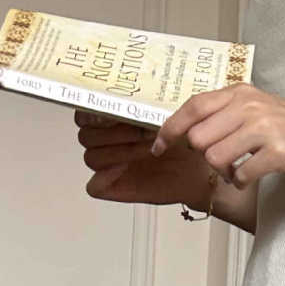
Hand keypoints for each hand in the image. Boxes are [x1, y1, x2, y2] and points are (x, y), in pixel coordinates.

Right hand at [73, 110, 215, 208]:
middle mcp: (106, 143)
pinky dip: (105, 176)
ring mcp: (108, 166)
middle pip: (86, 136)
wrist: (200, 169)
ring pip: (92, 157)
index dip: (94, 112)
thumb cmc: (182, 141)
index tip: (116, 109)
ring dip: (119, 150)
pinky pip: (94, 186)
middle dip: (115, 132)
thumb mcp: (165, 115)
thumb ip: (144, 107)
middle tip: (142, 131)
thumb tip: (134, 98)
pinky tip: (125, 168)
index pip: (85, 114)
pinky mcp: (114, 187)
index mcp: (110, 121)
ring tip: (146, 148)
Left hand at [147, 85, 284, 188]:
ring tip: (237, 170)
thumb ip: (225, 112)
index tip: (158, 147)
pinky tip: (251, 177)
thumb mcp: (255, 106)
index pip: (192, 108)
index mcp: (239, 93)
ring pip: (215, 157)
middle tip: (221, 160)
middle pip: (198, 138)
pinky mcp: (278, 152)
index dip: (169, 129)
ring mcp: (263, 128)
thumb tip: (190, 133)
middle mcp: (248, 107)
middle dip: (204, 156)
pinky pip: (240, 174)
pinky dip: (240, 182)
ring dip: (222, 172)